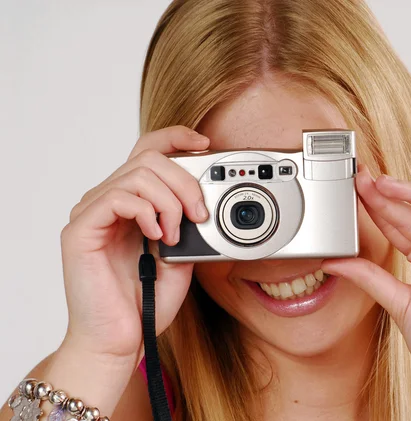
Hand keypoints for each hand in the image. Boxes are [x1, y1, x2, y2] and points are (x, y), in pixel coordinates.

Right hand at [60, 126, 208, 364]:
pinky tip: (155, 235)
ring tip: (175, 234)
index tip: (204, 144)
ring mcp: (92, 213)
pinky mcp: (81, 229)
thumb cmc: (144, 303)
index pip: (148, 151)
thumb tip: (204, 202)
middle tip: (199, 214)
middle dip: (185, 181)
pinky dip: (146, 211)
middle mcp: (109, 202)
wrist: (120, 340)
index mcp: (131, 204)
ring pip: (138, 173)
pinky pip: (118, 196)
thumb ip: (188, 227)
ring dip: (169, 201)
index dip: (176, 138)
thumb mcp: (180, 257)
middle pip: (149, 157)